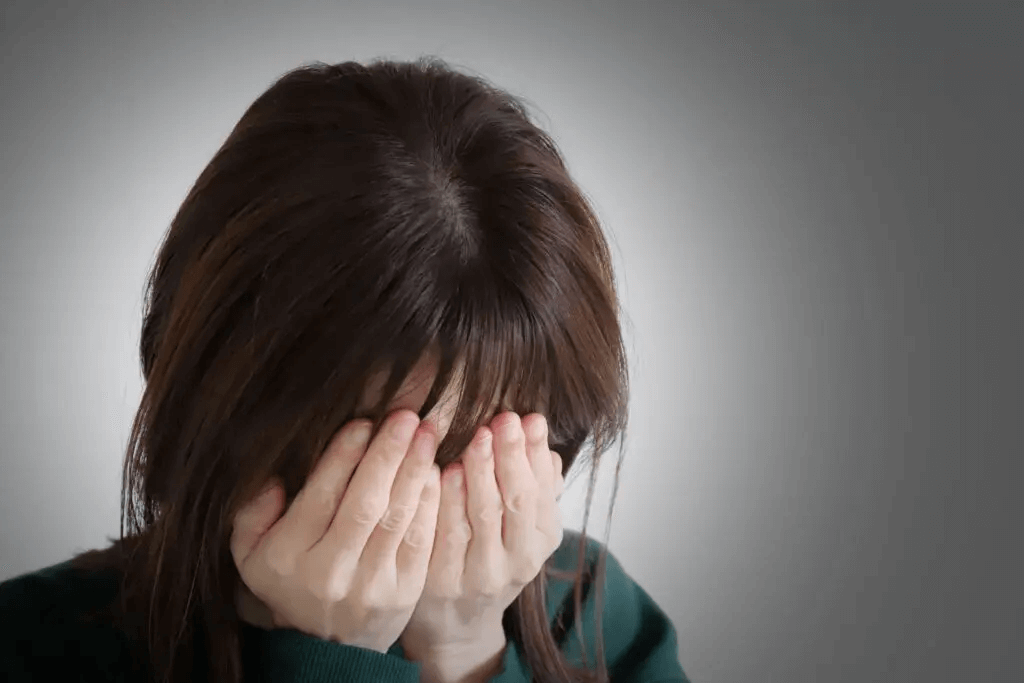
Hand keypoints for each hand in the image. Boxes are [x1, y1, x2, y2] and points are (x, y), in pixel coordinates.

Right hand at [230, 410, 441, 653]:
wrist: (329, 645)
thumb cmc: (292, 581)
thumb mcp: (251, 554)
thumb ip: (252, 513)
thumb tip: (276, 476)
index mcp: (287, 558)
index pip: (321, 497)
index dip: (344, 456)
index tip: (364, 422)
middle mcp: (330, 573)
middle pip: (364, 503)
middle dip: (387, 454)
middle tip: (405, 416)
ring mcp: (370, 585)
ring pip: (397, 518)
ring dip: (414, 470)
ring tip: (426, 433)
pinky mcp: (404, 592)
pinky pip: (421, 538)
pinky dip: (430, 501)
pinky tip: (435, 469)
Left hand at [399, 412, 564, 678]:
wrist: (457, 622)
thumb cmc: (490, 555)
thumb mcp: (522, 524)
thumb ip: (534, 485)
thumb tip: (544, 444)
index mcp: (542, 539)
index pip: (542, 490)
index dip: (535, 453)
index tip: (528, 417)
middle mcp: (518, 560)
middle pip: (518, 501)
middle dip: (512, 456)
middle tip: (504, 419)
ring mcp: (480, 574)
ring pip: (483, 515)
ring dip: (481, 472)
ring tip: (478, 436)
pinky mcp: (443, 582)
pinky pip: (446, 535)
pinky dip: (447, 500)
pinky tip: (444, 471)